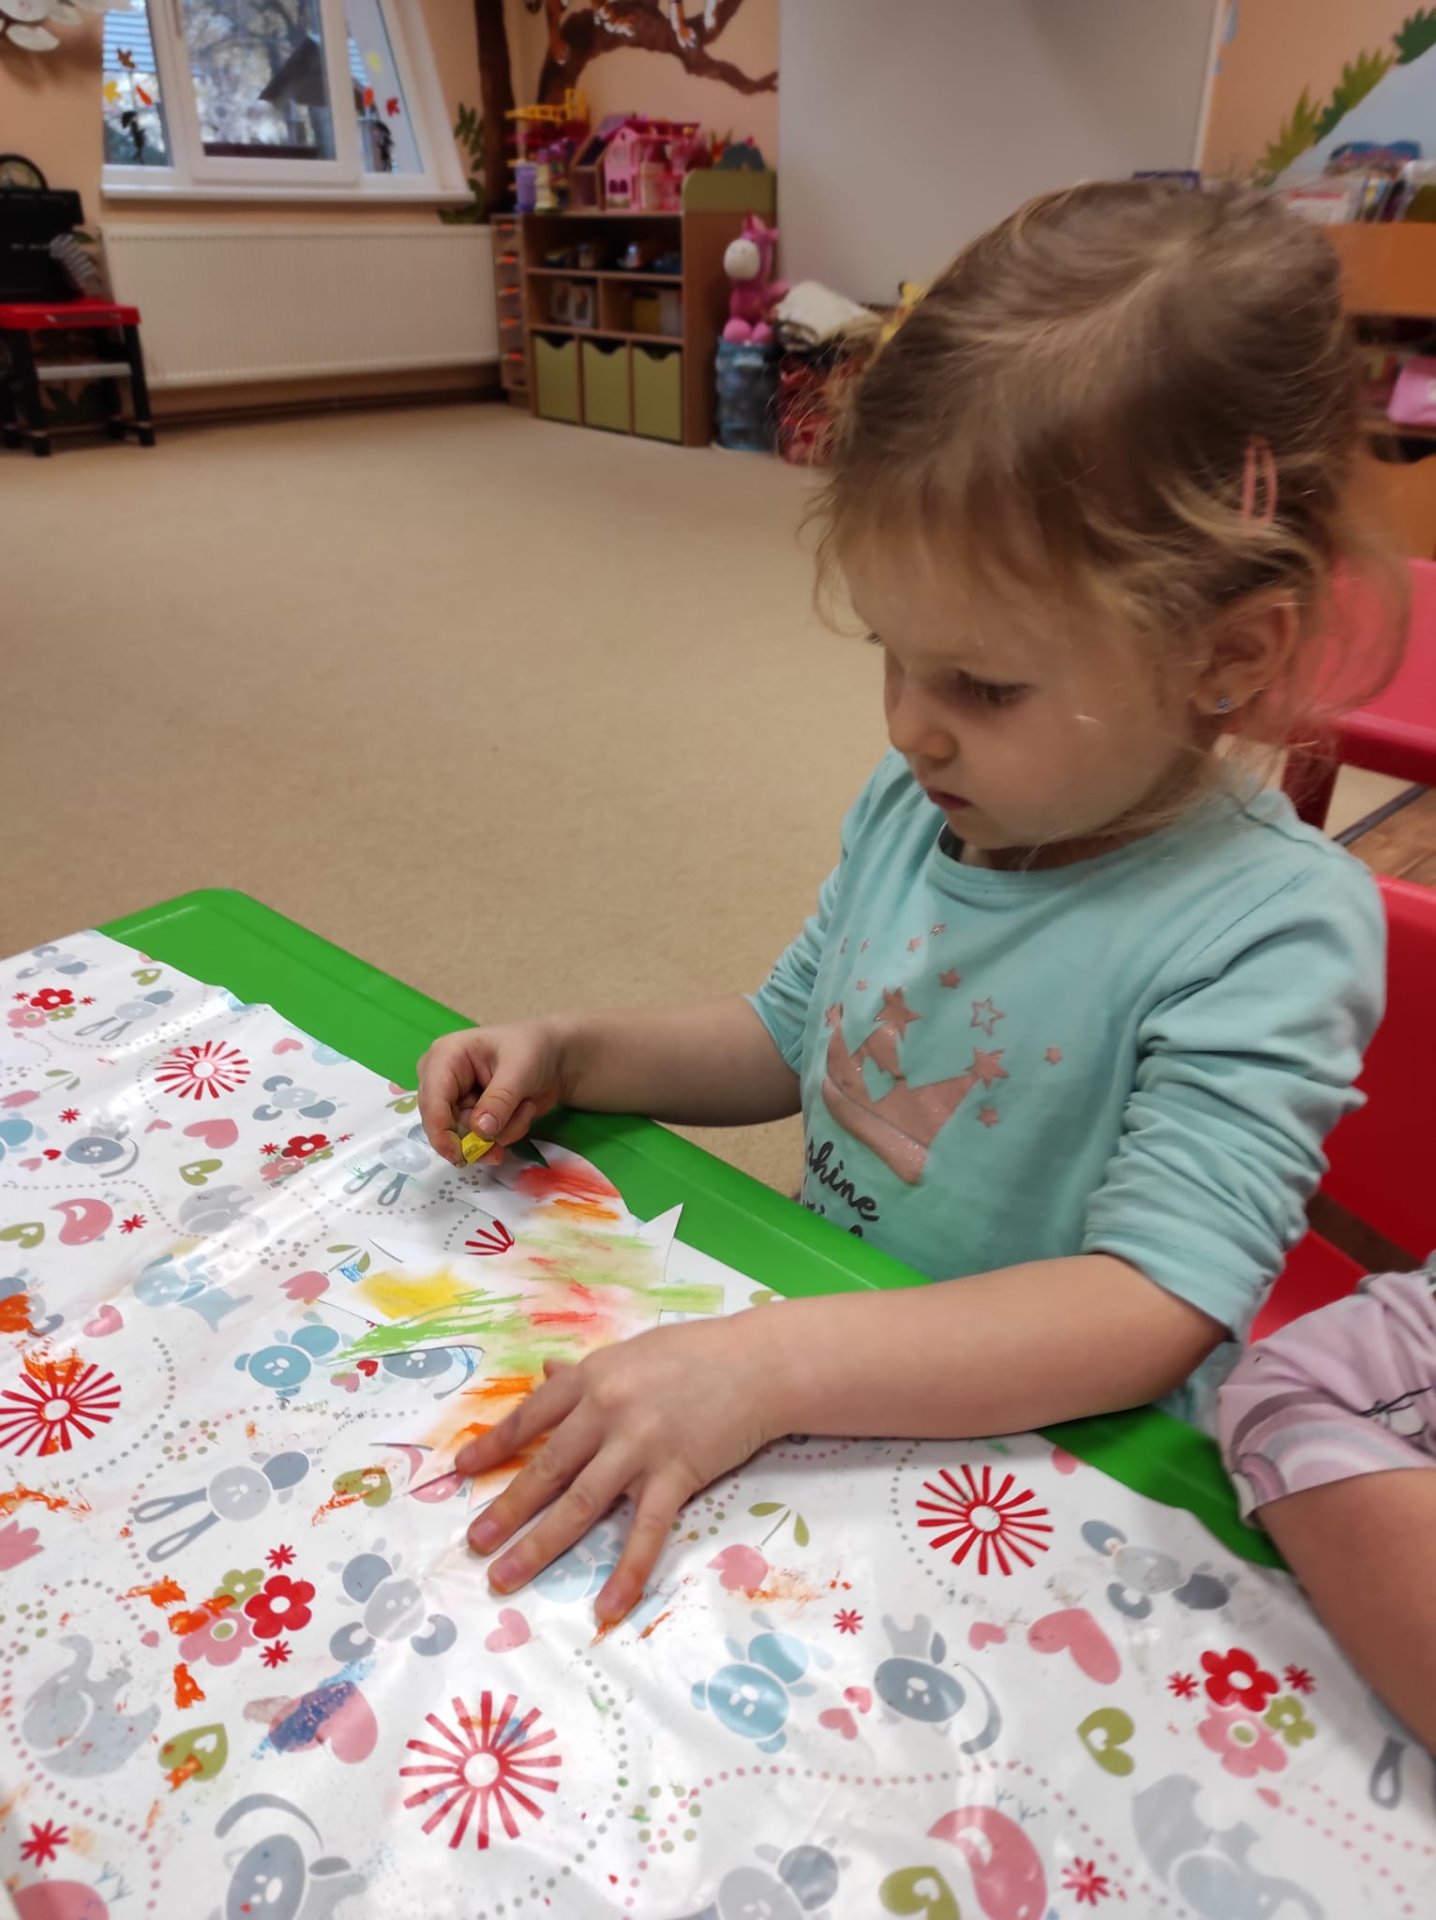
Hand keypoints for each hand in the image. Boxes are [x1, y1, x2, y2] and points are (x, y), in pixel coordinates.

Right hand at [417, 1019, 571, 1165]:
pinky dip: (506, 1133)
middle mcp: (443, 1079)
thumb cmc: (533, 1049)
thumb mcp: (520, 1070)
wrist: (556, 1057)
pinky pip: (481, 1140)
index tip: (459, 1155)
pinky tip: (523, 1111)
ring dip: (502, 1131)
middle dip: (479, 1135)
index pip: (432, 1100)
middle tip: (506, 1141)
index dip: (440, 1131)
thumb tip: (480, 1131)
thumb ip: (499, 1100)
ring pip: (466, 1136)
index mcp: (445, 1056)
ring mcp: (456, 1100)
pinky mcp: (471, 1116)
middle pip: (442, 1124)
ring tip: (526, 1106)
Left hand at [457, 1314, 785, 1622]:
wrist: (759, 1362)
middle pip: (547, 1469)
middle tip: (474, 1543)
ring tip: (505, 1576)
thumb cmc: (696, 1353)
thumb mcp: (631, 1353)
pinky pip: (645, 1532)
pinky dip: (625, 1572)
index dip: (494, 1446)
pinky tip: (606, 1608)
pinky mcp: (676, 1474)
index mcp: (591, 1378)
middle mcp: (606, 1412)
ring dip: (540, 1545)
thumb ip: (586, 1372)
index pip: (530, 1417)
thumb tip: (544, 1374)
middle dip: (506, 1509)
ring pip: (580, 1505)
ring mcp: (640, 1446)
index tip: (461, 1472)